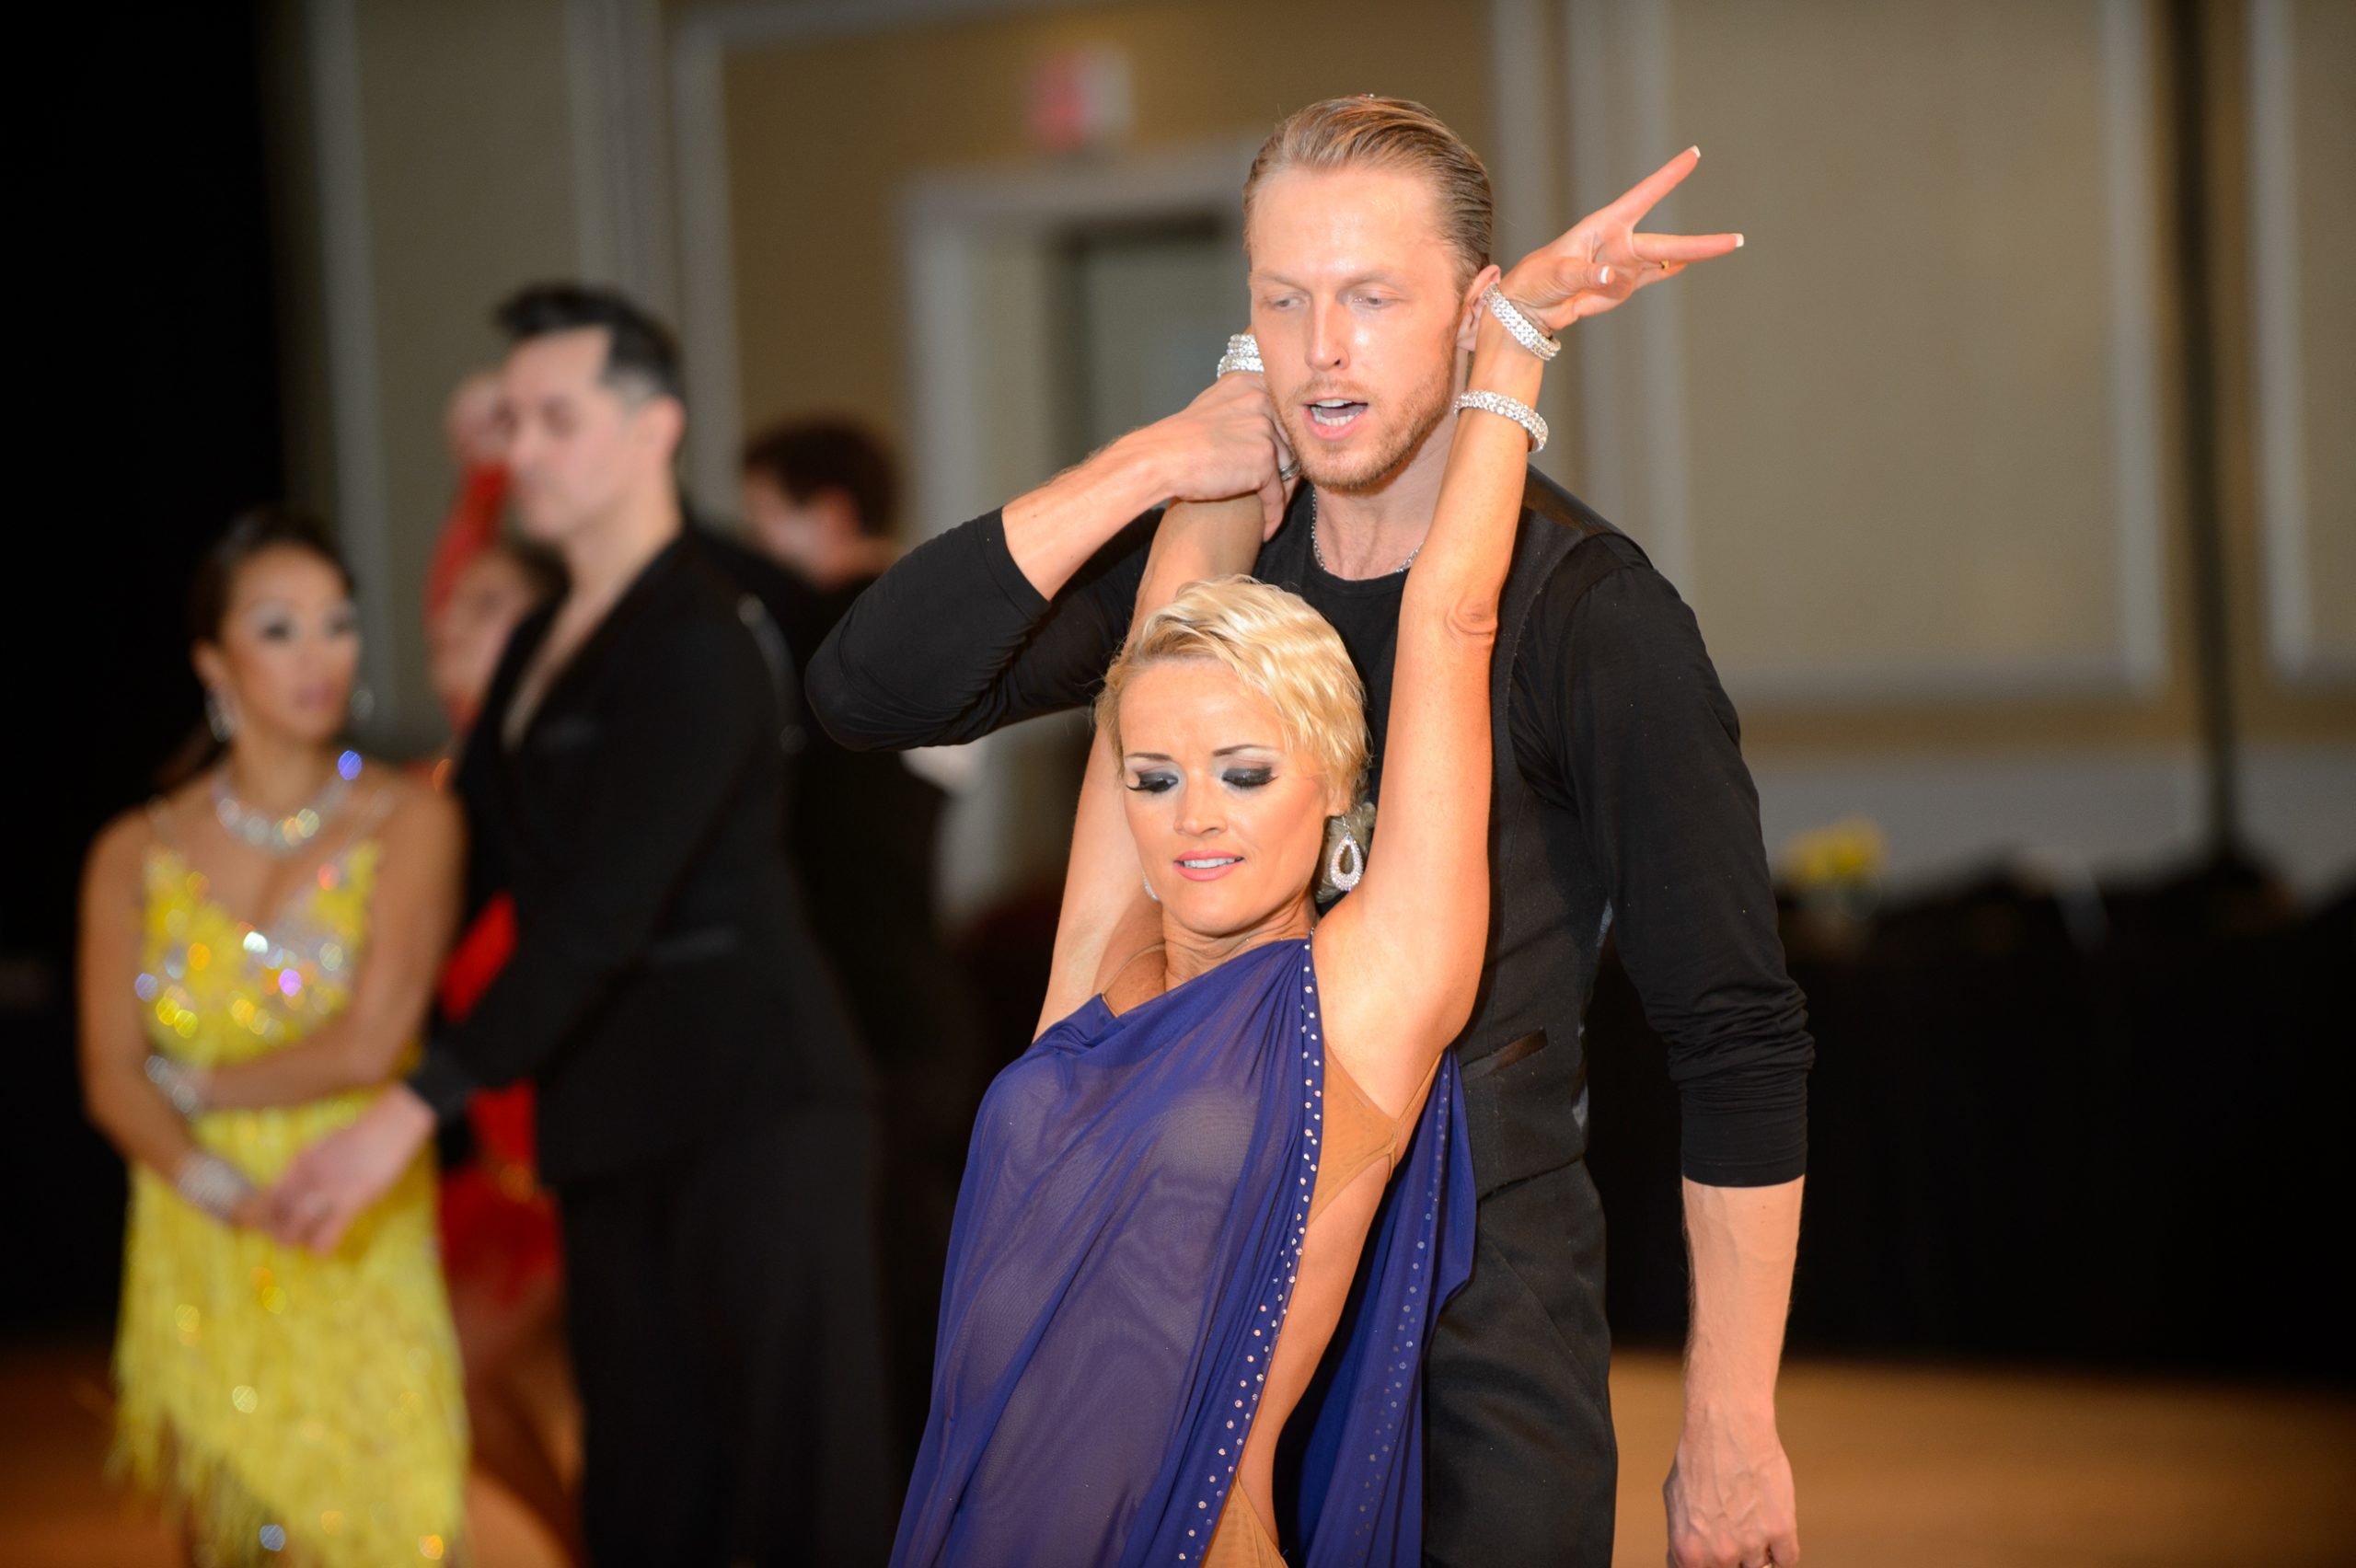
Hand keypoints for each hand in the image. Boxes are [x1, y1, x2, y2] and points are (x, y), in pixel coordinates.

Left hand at [263, 1085, 435, 1252]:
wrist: (389, 1127)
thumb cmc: (363, 1135)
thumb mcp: (326, 1146)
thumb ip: (310, 1166)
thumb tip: (299, 1186)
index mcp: (299, 1162)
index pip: (267, 1196)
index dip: (260, 1215)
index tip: (264, 1224)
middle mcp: (306, 1177)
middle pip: (275, 1215)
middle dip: (276, 1231)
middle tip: (287, 1237)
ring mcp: (326, 1190)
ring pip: (293, 1228)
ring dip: (294, 1241)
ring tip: (304, 1243)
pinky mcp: (350, 1201)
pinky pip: (326, 1234)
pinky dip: (319, 1246)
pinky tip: (321, 1249)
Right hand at [1118, 364, 1296, 534]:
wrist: (1158, 459)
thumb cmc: (1177, 441)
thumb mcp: (1213, 408)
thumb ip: (1242, 410)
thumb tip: (1268, 428)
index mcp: (1251, 383)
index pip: (1282, 417)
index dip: (1281, 444)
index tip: (1278, 467)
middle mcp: (1262, 400)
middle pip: (1290, 443)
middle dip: (1285, 472)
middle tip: (1277, 496)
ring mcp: (1264, 429)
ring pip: (1288, 470)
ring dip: (1280, 495)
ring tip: (1269, 513)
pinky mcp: (1264, 460)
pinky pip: (1277, 495)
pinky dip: (1272, 515)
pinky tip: (1265, 529)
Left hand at [1499, 147, 1741, 335]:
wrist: (1530, 306)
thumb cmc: (1537, 278)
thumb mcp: (1557, 273)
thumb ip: (1586, 274)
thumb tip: (1612, 274)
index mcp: (1603, 227)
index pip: (1643, 196)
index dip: (1668, 177)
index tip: (1693, 155)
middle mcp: (1620, 243)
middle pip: (1667, 242)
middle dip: (1701, 243)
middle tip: (1736, 240)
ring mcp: (1624, 266)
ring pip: (1664, 261)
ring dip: (1693, 257)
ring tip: (1728, 244)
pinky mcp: (1621, 286)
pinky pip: (1650, 279)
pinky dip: (1667, 273)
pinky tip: (1687, 265)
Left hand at [1663, 1410, 1798, 1567]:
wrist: (1727, 1428)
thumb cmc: (1698, 1459)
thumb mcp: (1674, 1501)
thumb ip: (1682, 1539)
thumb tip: (1684, 1562)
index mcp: (1688, 1551)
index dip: (1708, 1565)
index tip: (1719, 1557)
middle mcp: (1719, 1554)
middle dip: (1731, 1558)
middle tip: (1733, 1531)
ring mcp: (1752, 1544)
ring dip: (1757, 1551)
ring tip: (1750, 1519)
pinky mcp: (1781, 1530)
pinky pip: (1787, 1560)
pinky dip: (1781, 1549)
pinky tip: (1772, 1528)